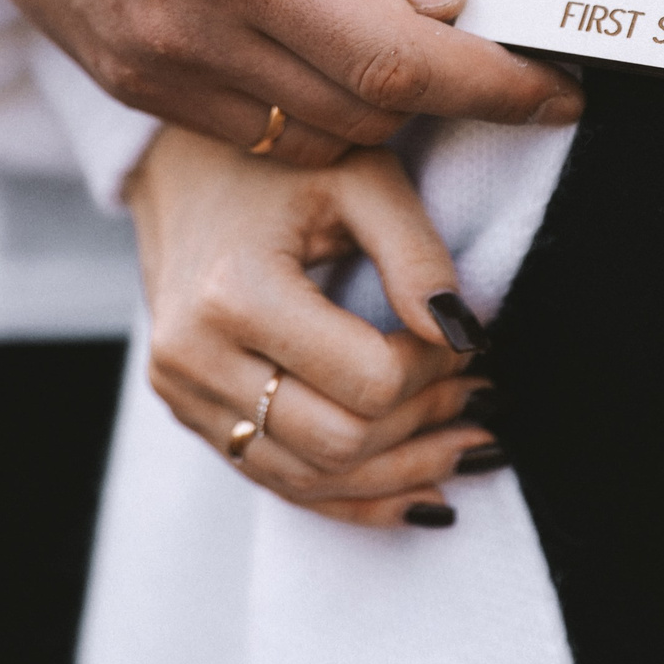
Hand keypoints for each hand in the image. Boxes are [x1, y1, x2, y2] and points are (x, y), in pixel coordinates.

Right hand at [0, 0, 582, 166]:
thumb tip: (446, 3)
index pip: (399, 64)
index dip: (494, 89)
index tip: (556, 90)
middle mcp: (187, 31)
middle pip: (365, 116)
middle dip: (447, 95)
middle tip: (490, 45)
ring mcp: (145, 67)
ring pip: (309, 137)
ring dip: (376, 108)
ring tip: (398, 35)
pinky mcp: (119, 80)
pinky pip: (247, 128)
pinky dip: (305, 106)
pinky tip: (314, 41)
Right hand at [127, 126, 501, 526]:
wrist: (184, 170)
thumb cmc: (282, 166)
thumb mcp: (362, 179)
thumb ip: (417, 254)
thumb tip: (466, 337)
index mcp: (234, 291)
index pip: (367, 380)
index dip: (434, 372)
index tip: (467, 340)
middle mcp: (193, 355)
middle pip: (338, 443)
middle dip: (423, 424)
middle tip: (481, 392)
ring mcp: (182, 393)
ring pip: (311, 481)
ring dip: (401, 471)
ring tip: (470, 440)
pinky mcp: (188, 414)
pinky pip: (280, 485)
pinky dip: (356, 496)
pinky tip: (422, 490)